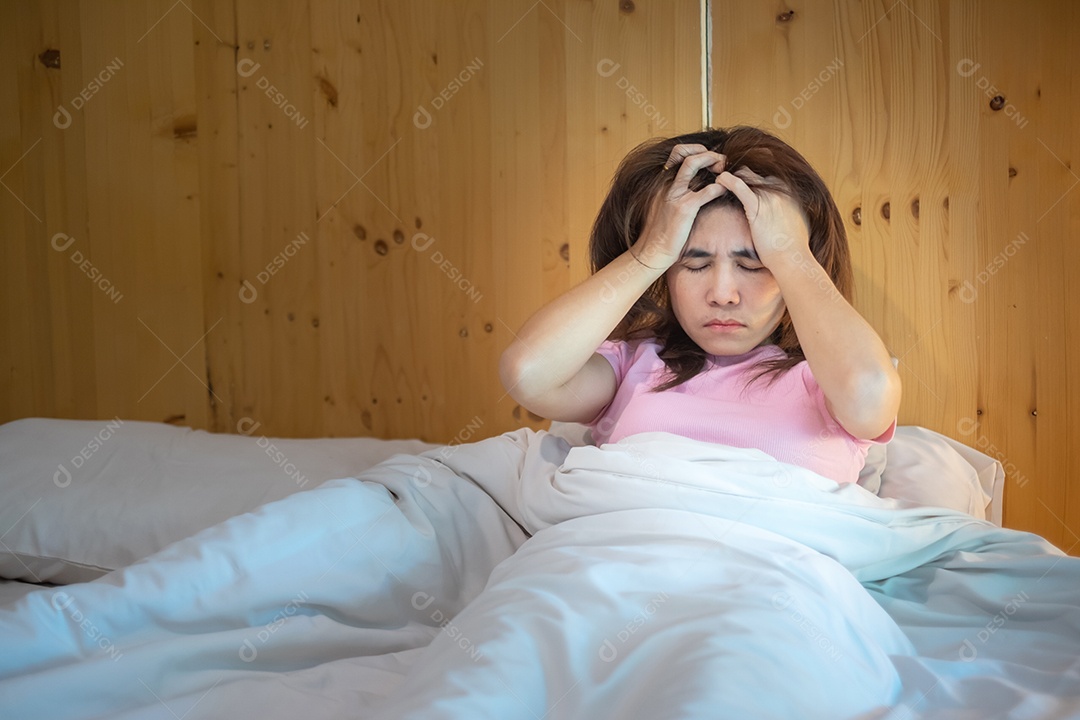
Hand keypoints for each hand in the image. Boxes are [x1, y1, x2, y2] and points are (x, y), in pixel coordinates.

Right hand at [631, 144, 729, 269]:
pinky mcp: (684, 208)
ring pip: (693, 163)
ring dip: (712, 160)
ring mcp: (674, 194)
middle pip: (684, 151)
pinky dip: (719, 187)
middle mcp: (666, 183)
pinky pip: (707, 190)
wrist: (652, 252)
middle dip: (705, 151)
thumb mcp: (665, 206)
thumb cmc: (662, 233)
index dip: (696, 150)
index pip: (678, 152)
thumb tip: (693, 186)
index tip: (709, 160)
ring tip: (723, 169)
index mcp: (662, 182)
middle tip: (720, 162)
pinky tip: (724, 190)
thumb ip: (676, 193)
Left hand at [714, 167, 810, 269]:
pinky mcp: (757, 206)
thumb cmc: (794, 247)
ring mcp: (769, 196)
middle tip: (729, 182)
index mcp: (790, 193)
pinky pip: (738, 186)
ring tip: (721, 180)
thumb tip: (789, 215)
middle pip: (756, 174)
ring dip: (732, 177)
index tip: (745, 185)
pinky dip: (727, 180)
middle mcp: (780, 190)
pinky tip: (720, 180)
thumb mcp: (798, 223)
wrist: (791, 257)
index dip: (755, 180)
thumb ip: (791, 212)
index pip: (768, 178)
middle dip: (743, 176)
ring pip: (746, 174)